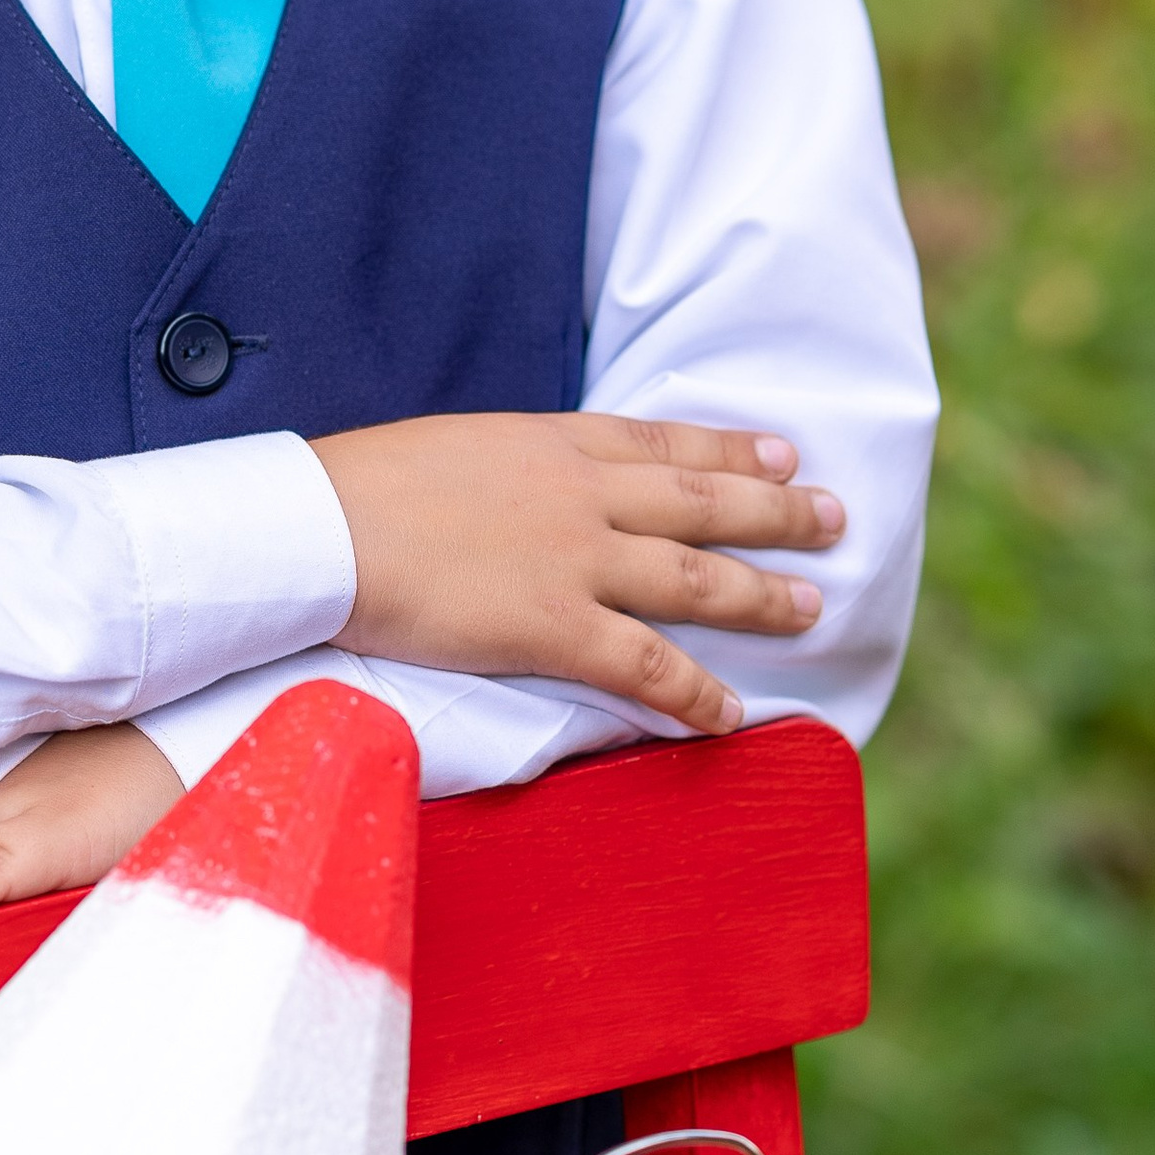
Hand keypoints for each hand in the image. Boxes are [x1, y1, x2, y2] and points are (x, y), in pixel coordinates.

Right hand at [310, 412, 843, 738]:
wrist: (320, 526)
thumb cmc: (362, 488)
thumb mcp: (453, 448)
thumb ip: (509, 469)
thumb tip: (525, 489)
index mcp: (551, 441)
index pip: (663, 441)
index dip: (731, 448)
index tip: (782, 452)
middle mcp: (581, 493)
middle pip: (703, 500)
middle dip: (777, 509)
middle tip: (834, 517)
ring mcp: (575, 559)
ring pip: (696, 576)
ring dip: (761, 593)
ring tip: (813, 607)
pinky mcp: (553, 626)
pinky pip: (647, 665)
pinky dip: (697, 692)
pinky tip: (733, 713)